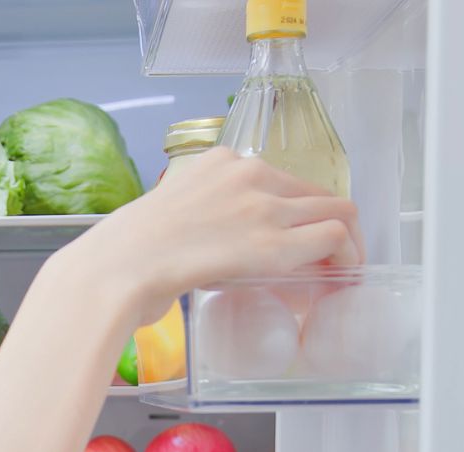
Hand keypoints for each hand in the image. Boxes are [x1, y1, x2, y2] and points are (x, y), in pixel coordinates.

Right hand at [62, 148, 364, 327]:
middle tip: (327, 259)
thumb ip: (196, 220)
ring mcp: (263, 206)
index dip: (295, 212)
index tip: (294, 238)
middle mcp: (246, 172)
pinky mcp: (273, 242)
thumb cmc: (124, 255)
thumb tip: (205, 249)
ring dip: (347, 241)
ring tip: (342, 270)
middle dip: (329, 224)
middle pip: (313, 191)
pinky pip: (332, 236)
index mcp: (216, 162)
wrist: (116, 269)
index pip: (276, 180)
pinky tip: (341, 277)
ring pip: (335, 209)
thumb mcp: (165, 216)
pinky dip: (347, 255)